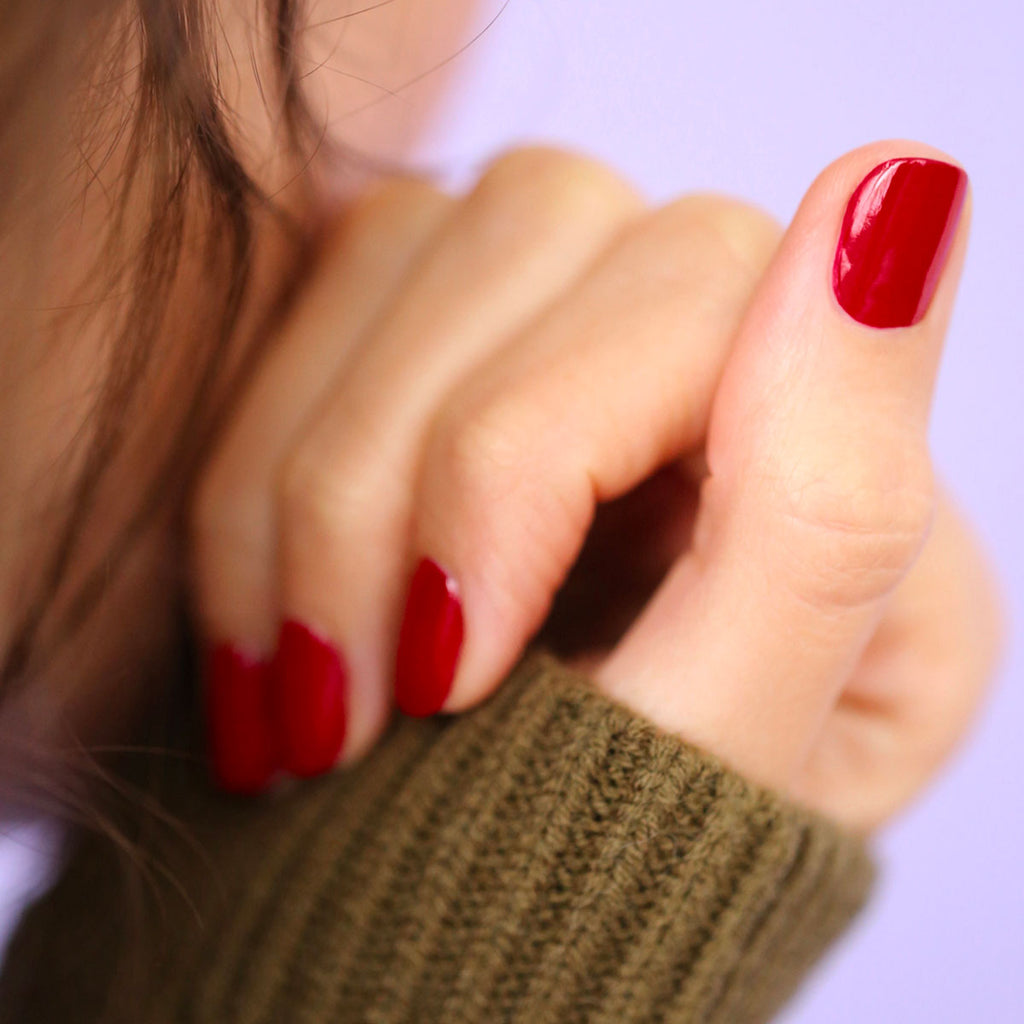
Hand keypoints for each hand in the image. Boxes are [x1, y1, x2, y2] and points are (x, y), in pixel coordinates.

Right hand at [190, 144, 1005, 830]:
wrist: (444, 953)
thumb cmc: (586, 898)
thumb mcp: (721, 750)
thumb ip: (829, 502)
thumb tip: (900, 185)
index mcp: (847, 481)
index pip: (704, 285)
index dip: (515, 459)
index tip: (436, 674)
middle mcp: (721, 382)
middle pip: (549, 224)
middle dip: (389, 478)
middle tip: (342, 708)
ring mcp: (573, 351)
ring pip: (418, 241)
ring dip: (307, 476)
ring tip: (294, 691)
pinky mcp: (450, 357)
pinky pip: (334, 294)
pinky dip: (257, 464)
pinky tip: (266, 623)